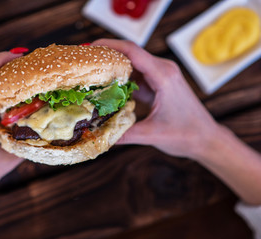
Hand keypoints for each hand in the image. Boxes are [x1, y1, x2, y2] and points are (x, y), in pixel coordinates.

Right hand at [93, 39, 260, 204]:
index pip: (133, 51)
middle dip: (107, 57)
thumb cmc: (187, 134)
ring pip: (133, 65)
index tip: (90, 49)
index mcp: (163, 76)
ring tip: (92, 76)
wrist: (206, 138)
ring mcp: (161, 76)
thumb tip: (100, 136)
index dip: (110, 46)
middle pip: (130, 54)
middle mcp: (163, 70)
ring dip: (114, 69)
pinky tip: (108, 89)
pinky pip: (137, 76)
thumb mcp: (153, 135)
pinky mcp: (159, 84)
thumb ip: (125, 135)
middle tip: (86, 65)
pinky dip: (122, 80)